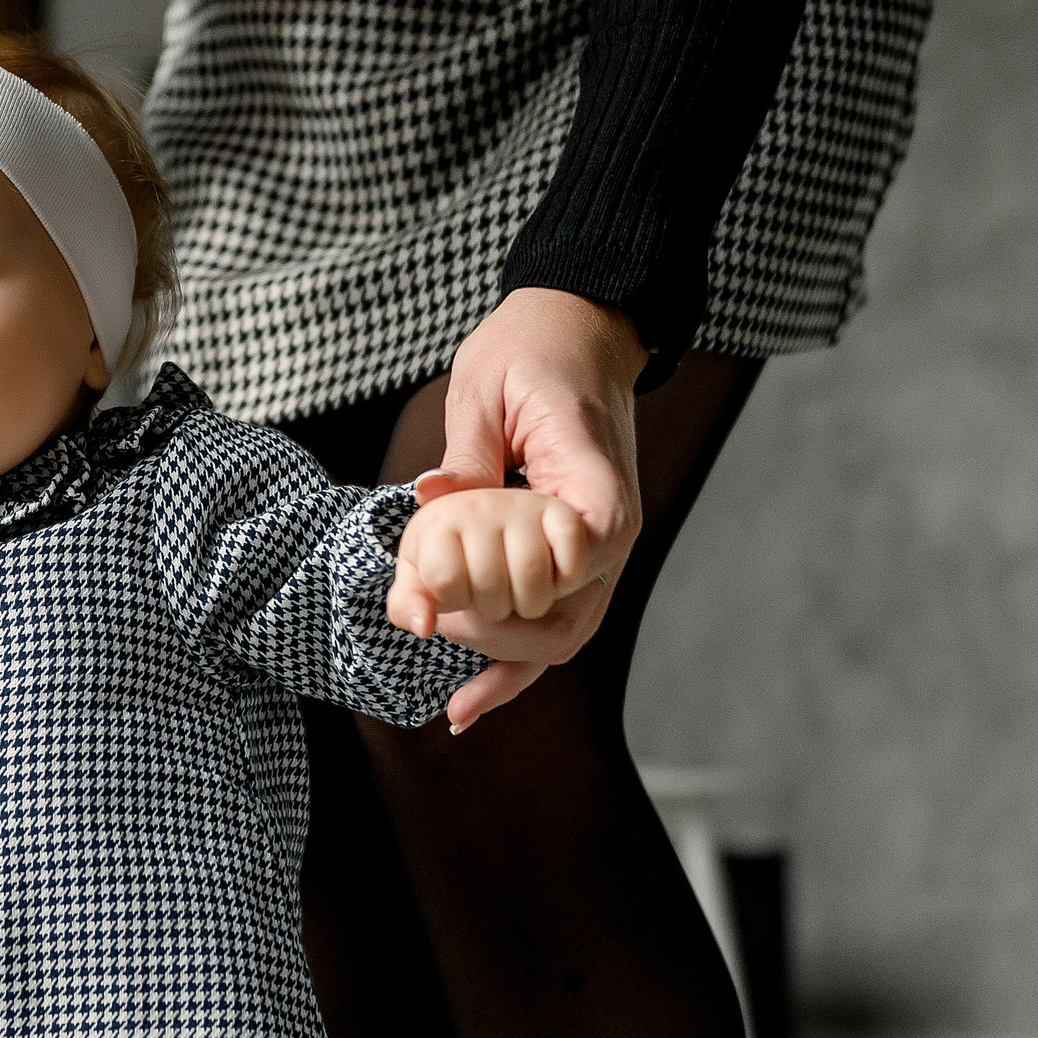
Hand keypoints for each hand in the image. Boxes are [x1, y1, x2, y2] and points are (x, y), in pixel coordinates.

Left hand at [411, 288, 647, 721]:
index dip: (523, 587)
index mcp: (597, 483)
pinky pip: (551, 624)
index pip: (584, 558)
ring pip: (562, 636)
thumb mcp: (488, 386)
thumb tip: (429, 494)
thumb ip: (468, 452)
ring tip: (451, 695)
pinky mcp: (575, 558)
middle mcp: (609, 531)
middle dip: (496, 639)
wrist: (579, 331)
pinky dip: (511, 670)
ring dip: (504, 666)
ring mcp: (596, 551)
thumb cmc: (534, 350)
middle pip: (570, 621)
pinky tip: (466, 706)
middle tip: (429, 622)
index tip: (455, 590)